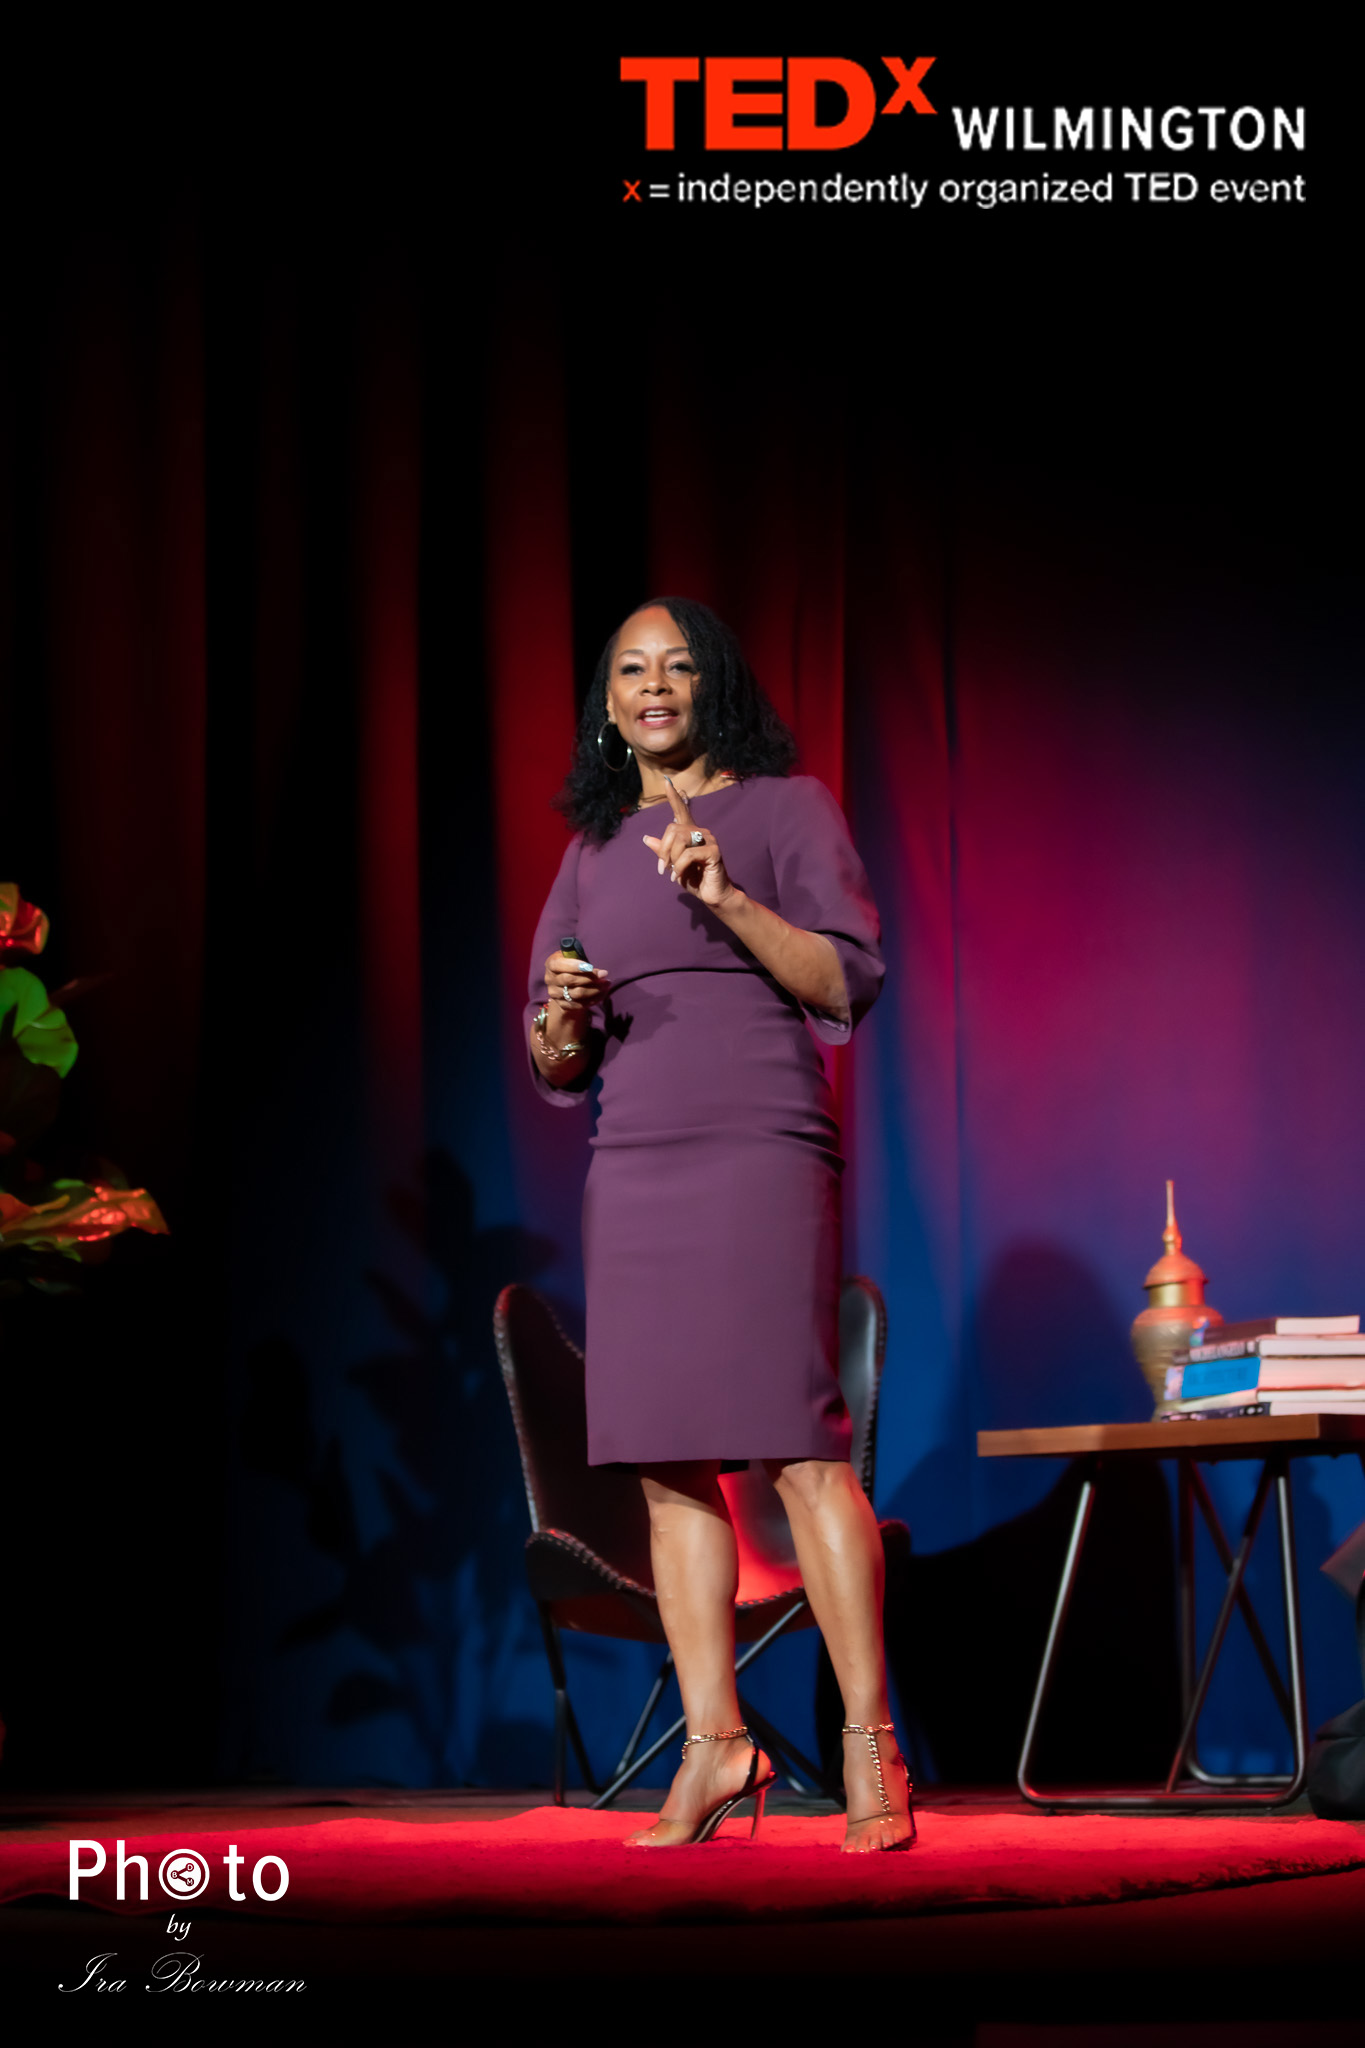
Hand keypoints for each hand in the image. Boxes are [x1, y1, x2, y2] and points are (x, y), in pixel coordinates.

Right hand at [541, 951, 611, 1016]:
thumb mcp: (573, 956)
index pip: (559, 965)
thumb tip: (593, 968)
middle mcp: (549, 979)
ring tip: (606, 984)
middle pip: (569, 980)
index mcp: (551, 964)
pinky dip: (593, 999)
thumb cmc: (572, 964)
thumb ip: (580, 957)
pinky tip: (603, 993)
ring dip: (594, 989)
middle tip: (604, 974)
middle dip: (589, 977)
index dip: (575, 966)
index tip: (590, 967)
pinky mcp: (562, 1004)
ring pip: (576, 994)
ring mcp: (555, 993)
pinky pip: (579, 1004)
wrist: (566, 982)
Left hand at [642, 778, 736, 909]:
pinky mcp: (714, 851)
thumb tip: (646, 838)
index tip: (666, 781)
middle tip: (662, 868)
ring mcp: (709, 840)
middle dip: (663, 850)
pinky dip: (679, 867)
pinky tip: (679, 877)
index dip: (674, 797)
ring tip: (672, 874)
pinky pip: (688, 854)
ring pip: (680, 839)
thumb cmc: (694, 879)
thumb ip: (663, 851)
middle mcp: (701, 832)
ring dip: (671, 859)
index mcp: (691, 833)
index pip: (681, 811)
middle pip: (672, 829)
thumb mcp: (673, 865)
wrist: (712, 895)